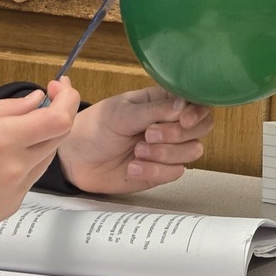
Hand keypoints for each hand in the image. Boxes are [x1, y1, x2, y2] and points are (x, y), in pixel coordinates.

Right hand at [0, 80, 79, 246]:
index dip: (68, 100)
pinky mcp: (11, 206)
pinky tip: (0, 158)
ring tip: (15, 131)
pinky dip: (25, 162)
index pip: (59, 120)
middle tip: (44, 102)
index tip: (59, 88)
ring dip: (40, 139)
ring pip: (45, 158)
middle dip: (57, 116)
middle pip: (59, 138)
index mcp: (2, 139)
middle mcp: (16, 167)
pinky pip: (29, 178)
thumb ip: (4, 108)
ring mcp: (16, 190)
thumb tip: (36, 101)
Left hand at [54, 84, 212, 194]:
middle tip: (149, 135)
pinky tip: (133, 167)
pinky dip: (154, 171)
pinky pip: (175, 173)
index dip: (195, 112)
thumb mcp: (121, 114)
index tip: (183, 120)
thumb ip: (154, 110)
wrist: (75, 159)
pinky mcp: (160, 171)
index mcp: (159, 101)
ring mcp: (166, 148)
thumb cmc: (94, 127)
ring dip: (164, 154)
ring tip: (137, 151)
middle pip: (200, 128)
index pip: (194, 102)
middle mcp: (167, 123)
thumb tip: (182, 104)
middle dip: (177, 134)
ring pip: (191, 152)